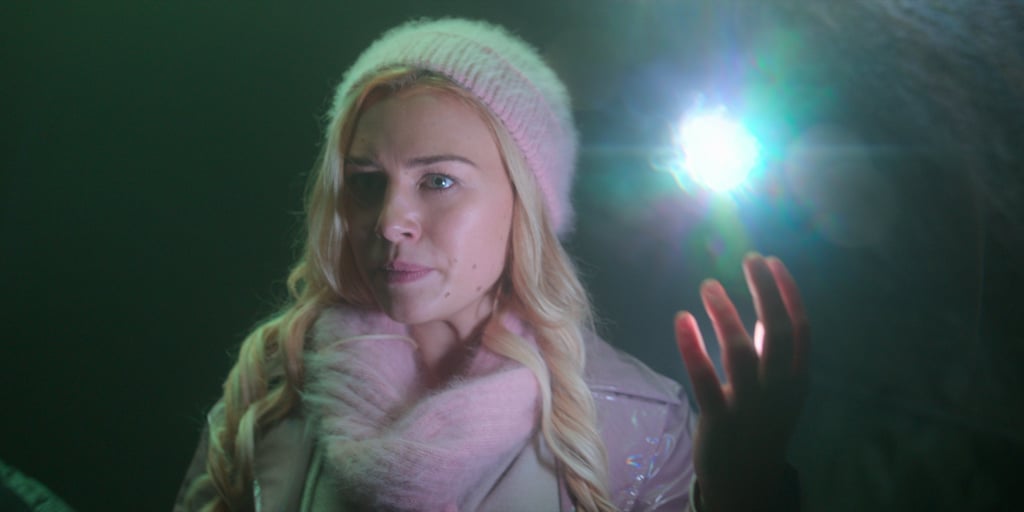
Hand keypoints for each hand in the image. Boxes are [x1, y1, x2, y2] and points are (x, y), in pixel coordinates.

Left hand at [675, 253, 808, 511]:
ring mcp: (749, 405)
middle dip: (765, 291)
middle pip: (776, 331)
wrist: (747, 483)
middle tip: (748, 258)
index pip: (800, 328)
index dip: (788, 292)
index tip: (772, 261)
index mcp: (797, 380)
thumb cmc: (760, 426)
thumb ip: (774, 354)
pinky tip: (682, 319)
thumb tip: (768, 307)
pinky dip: (692, 346)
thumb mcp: (779, 391)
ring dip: (725, 313)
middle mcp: (778, 390)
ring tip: (709, 285)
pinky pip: (704, 378)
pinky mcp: (718, 419)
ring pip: (740, 351)